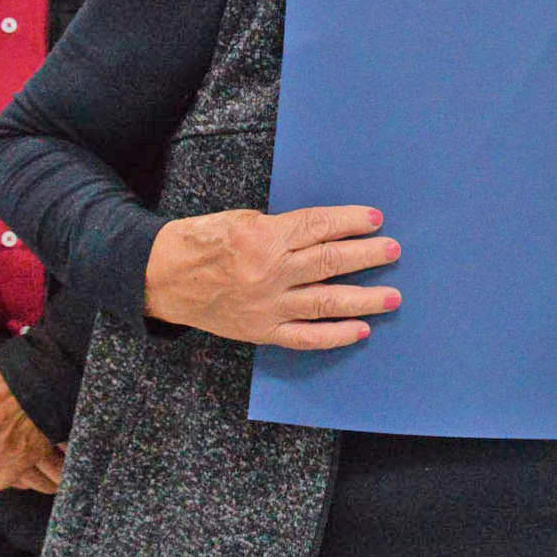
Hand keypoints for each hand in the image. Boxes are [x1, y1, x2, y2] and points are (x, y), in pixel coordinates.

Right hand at [144, 205, 398, 350]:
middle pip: (329, 262)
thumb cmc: (203, 242)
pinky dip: (335, 335)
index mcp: (263, 238)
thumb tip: (326, 232)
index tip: (375, 219)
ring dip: (364, 300)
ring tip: (392, 296)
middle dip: (366, 256)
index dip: (350, 222)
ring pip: (325, 302)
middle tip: (393, 251)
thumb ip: (283, 229)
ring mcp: (267, 306)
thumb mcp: (242, 220)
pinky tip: (360, 331)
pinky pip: (305, 337)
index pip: (318, 227)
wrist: (163, 278)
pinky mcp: (261, 331)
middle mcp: (269, 272)